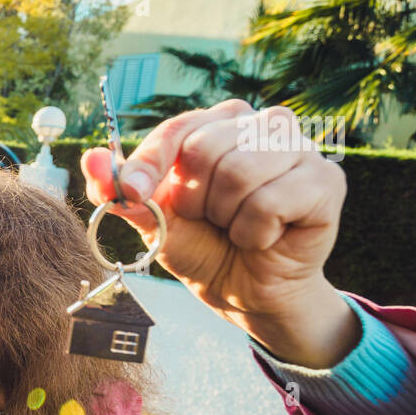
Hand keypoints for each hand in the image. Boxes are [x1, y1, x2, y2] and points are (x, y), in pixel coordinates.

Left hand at [79, 99, 357, 367]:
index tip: (132, 194)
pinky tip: (266, 236)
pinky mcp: (325, 179)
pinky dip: (255, 232)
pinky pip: (270, 202)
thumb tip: (90, 159)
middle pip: (204, 149)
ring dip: (226, 217)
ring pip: (238, 173)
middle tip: (210, 219)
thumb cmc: (203, 245)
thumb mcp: (154, 220)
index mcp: (217, 123)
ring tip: (238, 226)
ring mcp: (298, 147)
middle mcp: (260, 123)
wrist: (245, 291)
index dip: (149, 164)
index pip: (177, 129)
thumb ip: (121, 190)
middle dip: (194, 200)